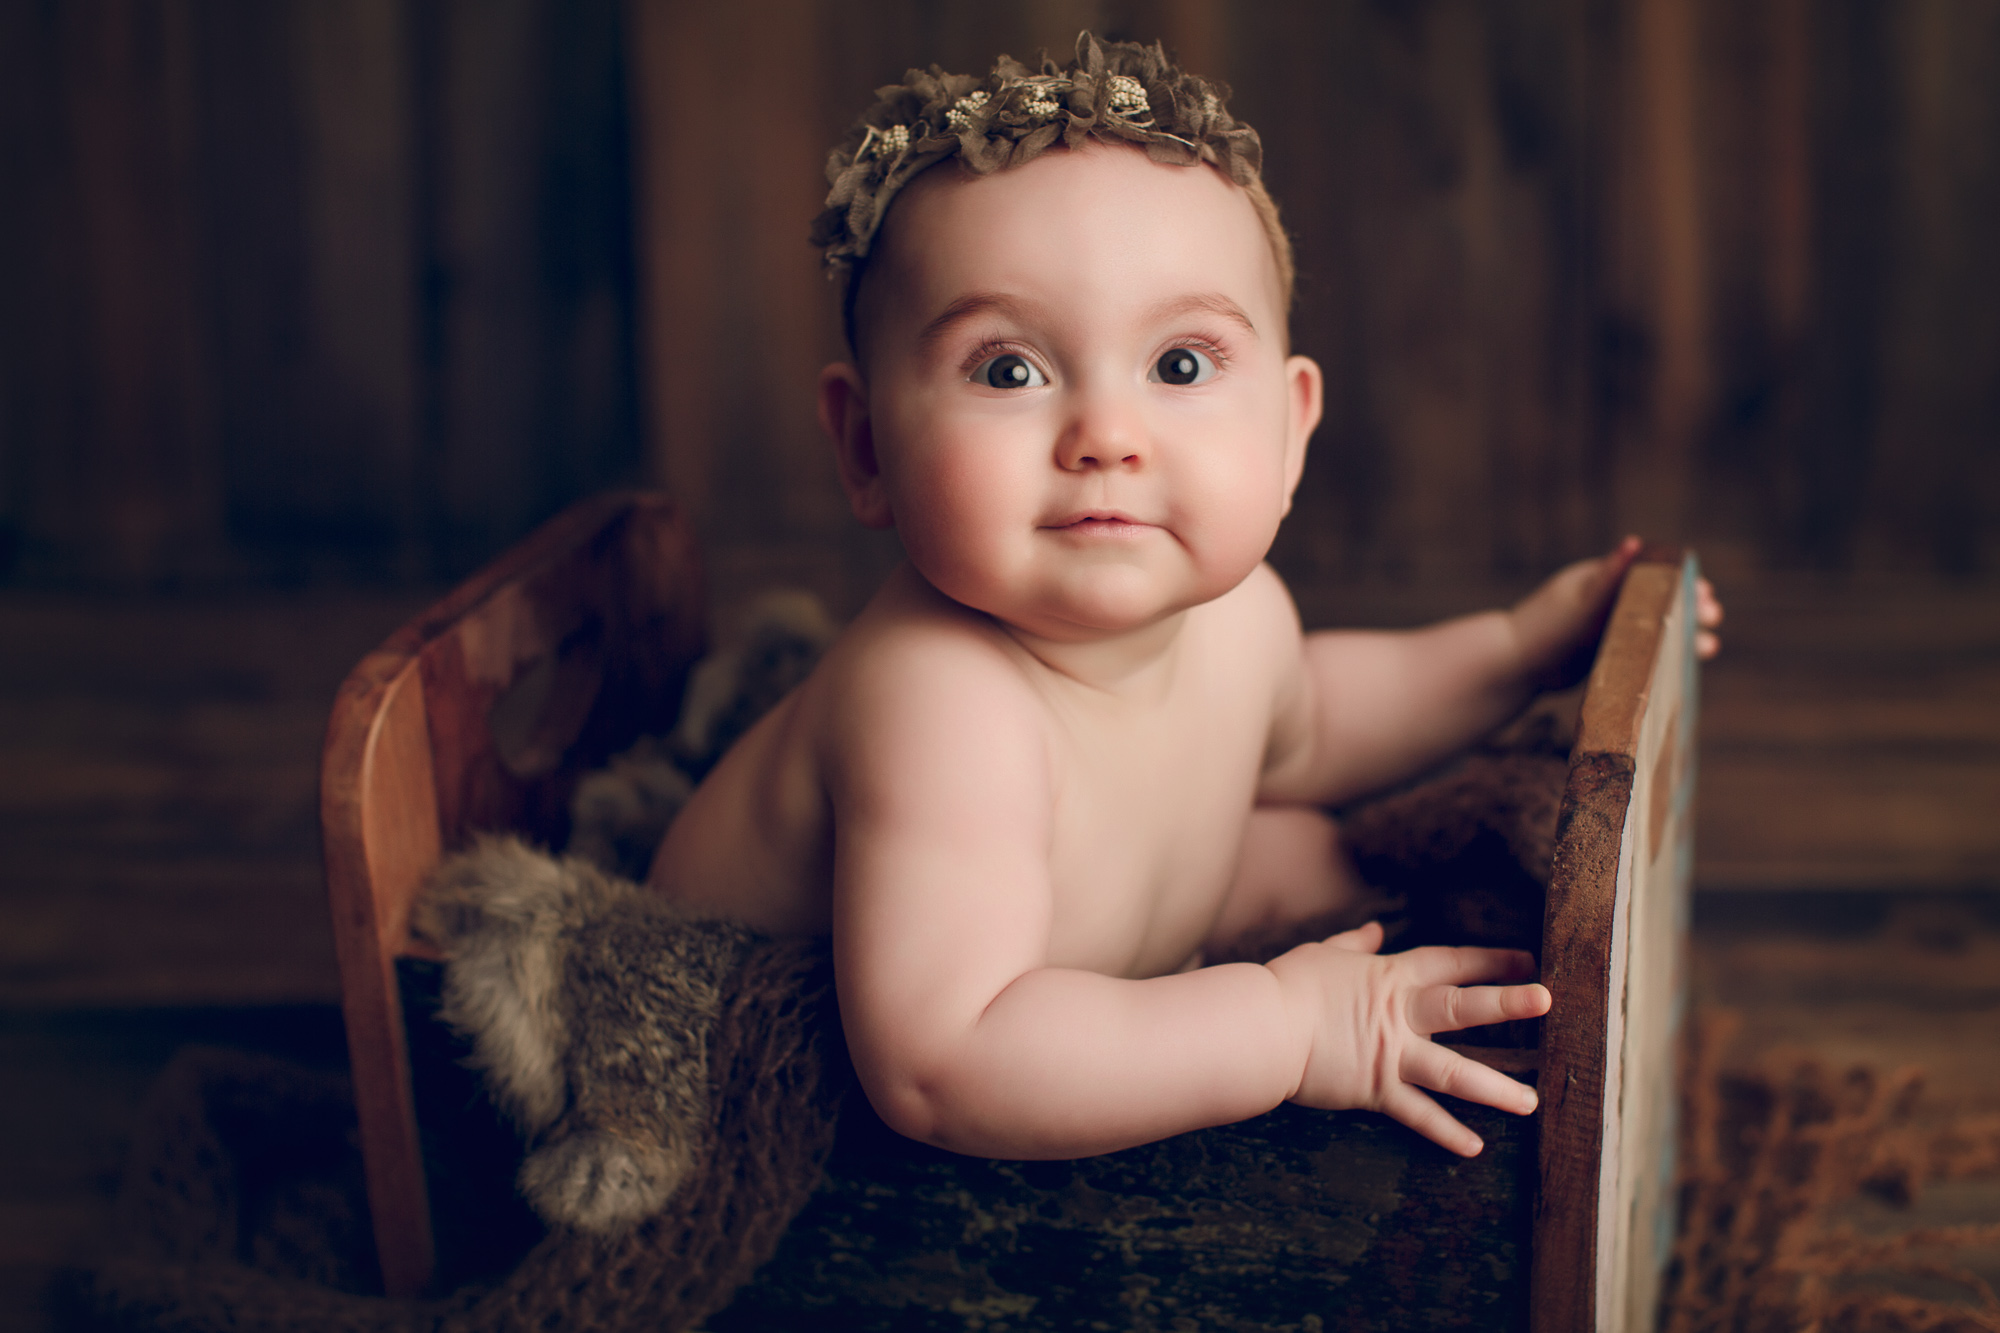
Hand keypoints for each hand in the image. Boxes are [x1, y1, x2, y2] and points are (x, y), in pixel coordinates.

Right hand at [1268, 921, 1550, 1156]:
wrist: (1262, 1026)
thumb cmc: (1287, 986)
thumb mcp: (1323, 954)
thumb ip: (1353, 944)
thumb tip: (1372, 930)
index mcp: (1390, 977)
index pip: (1449, 963)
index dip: (1488, 961)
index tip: (1526, 960)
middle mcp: (1399, 1015)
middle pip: (1461, 1007)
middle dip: (1506, 1003)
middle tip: (1547, 1001)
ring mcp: (1390, 1054)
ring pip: (1453, 1071)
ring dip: (1494, 1087)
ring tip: (1530, 1102)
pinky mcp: (1374, 1090)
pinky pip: (1417, 1115)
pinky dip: (1444, 1132)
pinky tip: (1473, 1146)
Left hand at [1512, 537, 1725, 687]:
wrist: (1513, 666)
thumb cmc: (1545, 630)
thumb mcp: (1582, 604)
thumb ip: (1610, 577)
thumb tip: (1635, 543)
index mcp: (1601, 580)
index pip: (1651, 575)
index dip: (1681, 582)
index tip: (1706, 594)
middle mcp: (1606, 601)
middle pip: (1658, 600)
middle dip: (1689, 608)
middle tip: (1713, 618)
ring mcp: (1604, 627)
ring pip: (1654, 627)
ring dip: (1684, 634)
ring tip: (1709, 648)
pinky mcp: (1602, 653)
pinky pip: (1642, 649)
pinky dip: (1666, 652)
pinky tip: (1687, 665)